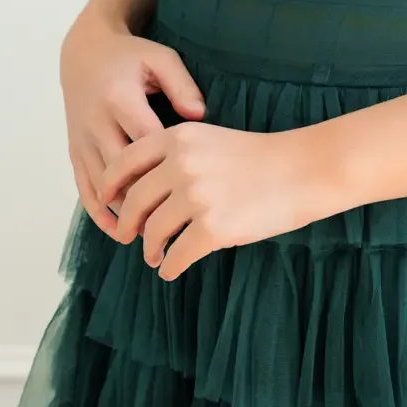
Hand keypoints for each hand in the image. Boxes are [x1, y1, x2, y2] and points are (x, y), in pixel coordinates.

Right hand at [59, 5, 205, 239]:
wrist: (84, 52)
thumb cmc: (131, 56)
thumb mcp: (160, 59)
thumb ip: (182, 85)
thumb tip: (200, 116)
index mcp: (120, 99)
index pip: (146, 143)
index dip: (167, 170)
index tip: (193, 193)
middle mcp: (96, 123)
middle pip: (122, 173)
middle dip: (145, 201)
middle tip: (176, 227)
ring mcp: (82, 140)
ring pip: (102, 187)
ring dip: (124, 213)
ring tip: (153, 238)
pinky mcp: (75, 151)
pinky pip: (84, 189)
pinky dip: (100, 213)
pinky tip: (120, 231)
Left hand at [98, 119, 326, 280]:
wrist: (301, 170)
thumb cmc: (258, 157)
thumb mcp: (211, 140)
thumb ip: (176, 157)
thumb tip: (144, 192)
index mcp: (179, 137)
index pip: (126, 160)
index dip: (110, 183)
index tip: (105, 200)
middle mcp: (182, 164)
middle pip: (135, 200)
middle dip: (127, 223)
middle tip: (127, 235)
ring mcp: (196, 196)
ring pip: (153, 231)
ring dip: (150, 248)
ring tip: (154, 255)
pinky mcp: (213, 228)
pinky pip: (176, 256)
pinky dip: (170, 266)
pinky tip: (172, 269)